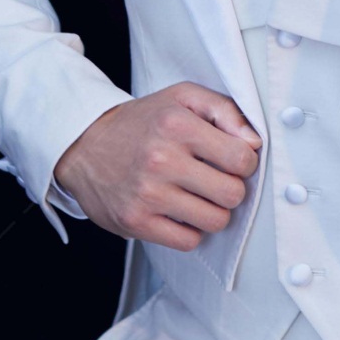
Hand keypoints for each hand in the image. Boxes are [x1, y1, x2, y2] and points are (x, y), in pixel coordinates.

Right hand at [51, 84, 259, 247]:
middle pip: (232, 194)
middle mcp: (162, 159)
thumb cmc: (142, 122)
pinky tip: (178, 212)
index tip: (231, 161)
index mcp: (177, 124)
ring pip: (215, 221)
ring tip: (197, 197)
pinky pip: (188, 241)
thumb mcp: (182, 98)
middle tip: (214, 181)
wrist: (84, 145)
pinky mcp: (136, 222)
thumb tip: (254, 142)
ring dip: (212, 212)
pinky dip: (189, 230)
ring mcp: (148, 193)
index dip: (244, 162)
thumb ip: (225, 110)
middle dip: (230, 189)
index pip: (241, 158)